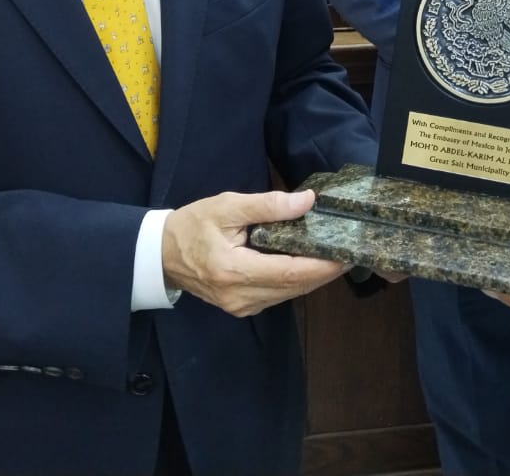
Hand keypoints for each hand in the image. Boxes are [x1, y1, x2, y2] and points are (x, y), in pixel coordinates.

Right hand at [162, 189, 350, 315]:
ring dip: (313, 277)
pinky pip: (277, 296)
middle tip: (349, 250)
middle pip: (295, 287)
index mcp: (235, 272)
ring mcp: (240, 307)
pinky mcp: (241, 308)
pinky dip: (296, 281)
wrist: (159, 254)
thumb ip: (268, 205)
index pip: (291, 273)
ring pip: (289, 294)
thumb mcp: (228, 206)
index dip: (323, 265)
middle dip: (325, 271)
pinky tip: (308, 264)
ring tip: (335, 255)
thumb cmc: (192, 225)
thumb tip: (307, 201)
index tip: (347, 252)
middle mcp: (240, 297)